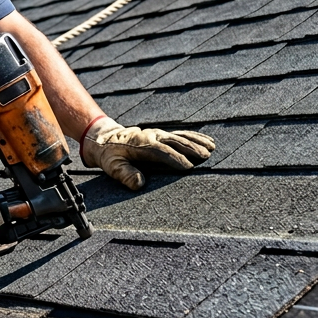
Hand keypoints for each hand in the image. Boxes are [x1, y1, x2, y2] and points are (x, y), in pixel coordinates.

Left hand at [81, 116, 214, 190]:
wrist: (106, 138)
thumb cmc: (110, 155)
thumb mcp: (111, 166)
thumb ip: (124, 174)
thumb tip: (139, 184)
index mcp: (141, 144)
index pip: (162, 152)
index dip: (175, 159)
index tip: (188, 167)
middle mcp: (152, 136)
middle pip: (175, 141)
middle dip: (191, 149)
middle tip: (206, 157)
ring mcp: (158, 134)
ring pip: (181, 136)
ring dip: (197, 142)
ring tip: (212, 149)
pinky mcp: (162, 135)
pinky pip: (181, 135)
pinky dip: (195, 137)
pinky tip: (208, 141)